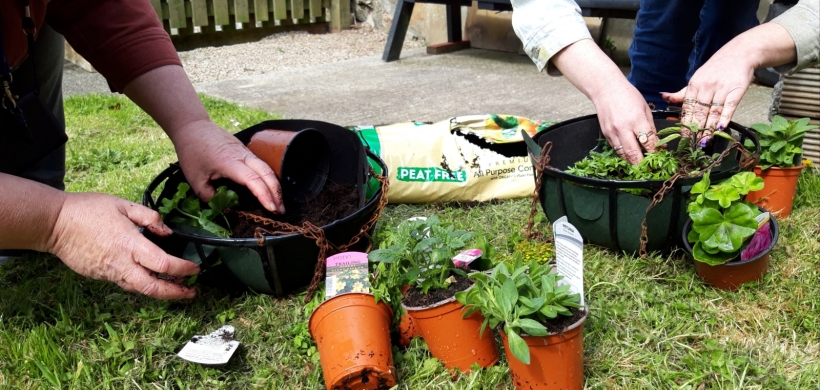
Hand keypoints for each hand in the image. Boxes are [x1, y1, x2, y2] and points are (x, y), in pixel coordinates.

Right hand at [46, 193, 199, 298]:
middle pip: (153, 287)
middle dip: (175, 293)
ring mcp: (109, 272)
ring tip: (177, 289)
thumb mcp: (124, 205)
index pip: (163, 263)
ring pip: (139, 289)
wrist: (55, 223)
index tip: (195, 268)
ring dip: (160, 292)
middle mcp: (121, 263)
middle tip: (191, 292)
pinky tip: (151, 279)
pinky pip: (125, 284)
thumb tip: (167, 232)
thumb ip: (150, 217)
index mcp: (130, 243)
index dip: (183, 269)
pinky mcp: (100, 275)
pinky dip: (142, 285)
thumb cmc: (89, 210)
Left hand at [172, 120, 285, 212]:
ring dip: (275, 186)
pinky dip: (269, 179)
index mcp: (229, 162)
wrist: (193, 127)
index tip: (271, 209)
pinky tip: (269, 190)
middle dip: (277, 193)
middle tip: (280, 211)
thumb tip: (225, 208)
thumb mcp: (195, 180)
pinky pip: (261, 165)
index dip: (264, 195)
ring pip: (267, 168)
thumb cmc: (193, 152)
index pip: (253, 179)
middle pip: (267, 173)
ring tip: (278, 204)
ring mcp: (246, 152)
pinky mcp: (246, 151)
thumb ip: (210, 197)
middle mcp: (242, 155)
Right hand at [591, 82, 658, 163]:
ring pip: (623, 154)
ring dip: (632, 161)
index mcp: (637, 120)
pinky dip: (624, 153)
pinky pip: (616, 148)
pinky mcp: (606, 134)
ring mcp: (613, 133)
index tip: (660, 158)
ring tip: (640, 164)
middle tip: (650, 169)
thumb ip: (650, 127)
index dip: (655, 153)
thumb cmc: (627, 95)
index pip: (648, 143)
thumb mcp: (645, 108)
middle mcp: (623, 129)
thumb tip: (657, 142)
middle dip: (643, 164)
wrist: (605, 89)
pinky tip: (630, 154)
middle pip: (634, 154)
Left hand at [661, 56, 752, 133]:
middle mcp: (706, 87)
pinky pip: (729, 106)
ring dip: (708, 128)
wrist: (740, 53)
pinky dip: (725, 117)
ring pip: (713, 112)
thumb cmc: (716, 68)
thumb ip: (682, 93)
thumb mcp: (696, 78)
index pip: (687, 108)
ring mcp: (721, 89)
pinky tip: (720, 128)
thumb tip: (663, 97)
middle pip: (699, 112)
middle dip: (694, 130)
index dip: (684, 124)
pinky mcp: (737, 90)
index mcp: (694, 85)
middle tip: (691, 145)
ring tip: (704, 142)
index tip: (682, 138)